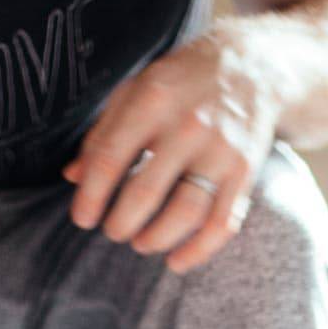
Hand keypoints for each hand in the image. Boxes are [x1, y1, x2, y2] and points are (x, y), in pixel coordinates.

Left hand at [61, 29, 277, 273]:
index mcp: (153, 100)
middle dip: (122, 222)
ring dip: (157, 238)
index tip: (82, 219)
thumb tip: (72, 176)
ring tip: (140, 243)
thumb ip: (103, 131)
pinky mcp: (244, 172)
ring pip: (186, 212)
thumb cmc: (182, 82)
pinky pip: (222, 223)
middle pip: (146, 191)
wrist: (255, 66)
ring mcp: (221, 150)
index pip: (111, 157)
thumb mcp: (137, 89)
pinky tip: (177, 262)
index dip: (92, 195)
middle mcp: (188, 125)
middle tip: (112, 232)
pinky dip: (199, 250)